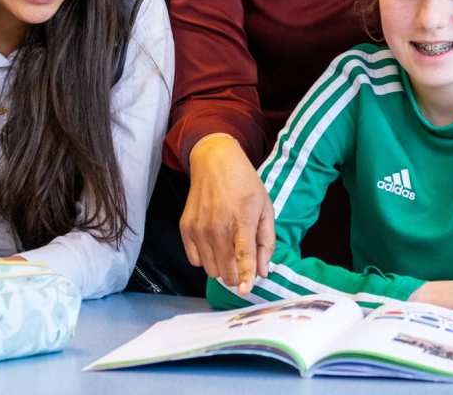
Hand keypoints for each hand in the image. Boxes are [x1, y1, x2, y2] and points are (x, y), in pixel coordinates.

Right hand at [181, 134, 274, 294]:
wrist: (215, 161)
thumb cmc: (244, 183)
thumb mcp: (265, 207)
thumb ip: (266, 241)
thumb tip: (263, 271)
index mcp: (241, 220)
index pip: (243, 258)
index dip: (246, 278)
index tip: (245, 291)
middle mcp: (218, 227)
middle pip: (226, 271)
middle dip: (237, 274)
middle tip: (242, 261)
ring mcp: (199, 228)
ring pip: (210, 270)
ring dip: (221, 267)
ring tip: (228, 247)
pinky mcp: (186, 228)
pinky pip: (194, 260)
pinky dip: (205, 258)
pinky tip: (213, 242)